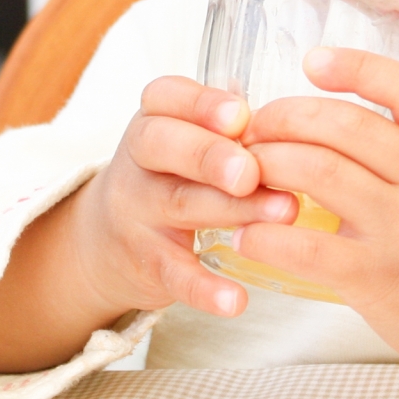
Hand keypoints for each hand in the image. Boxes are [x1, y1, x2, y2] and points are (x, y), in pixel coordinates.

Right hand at [62, 76, 297, 319]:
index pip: (165, 98)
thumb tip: (293, 111)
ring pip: (180, 203)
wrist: (105, 240)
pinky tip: (236, 300)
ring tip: (284, 212)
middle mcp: (139, 159)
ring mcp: (137, 211)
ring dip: (231, 210)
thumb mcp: (189, 138)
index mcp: (154, 118)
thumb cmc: (172, 175)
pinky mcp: (145, 261)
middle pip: (164, 145)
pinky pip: (173, 273)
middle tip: (253, 170)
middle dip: (211, 155)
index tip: (241, 115)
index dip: (201, 103)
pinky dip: (204, 288)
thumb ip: (231, 124)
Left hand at [236, 48, 398, 398]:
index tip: (314, 61)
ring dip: (269, 163)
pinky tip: (247, 233)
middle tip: (257, 125)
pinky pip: (307, 248)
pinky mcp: (377, 278)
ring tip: (243, 168)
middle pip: (346, 125)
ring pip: (319, 172)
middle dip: (288, 115)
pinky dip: (267, 234)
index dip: (359, 68)